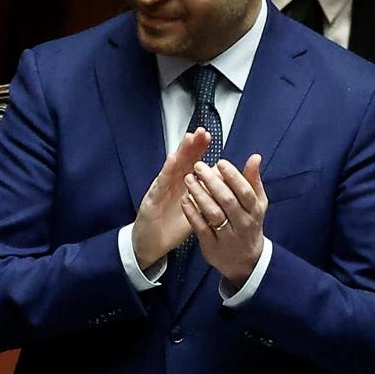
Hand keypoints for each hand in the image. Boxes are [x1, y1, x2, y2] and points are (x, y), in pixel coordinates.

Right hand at [133, 128, 210, 270]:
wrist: (151, 243)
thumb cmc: (171, 226)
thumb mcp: (194, 210)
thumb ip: (206, 196)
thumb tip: (223, 183)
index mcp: (182, 186)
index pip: (192, 163)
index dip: (199, 150)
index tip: (209, 136)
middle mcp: (171, 184)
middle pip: (183, 161)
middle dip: (192, 145)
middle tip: (201, 130)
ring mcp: (161, 190)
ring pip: (172, 168)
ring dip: (180, 152)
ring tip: (188, 137)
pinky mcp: (152, 199)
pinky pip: (161, 184)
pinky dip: (166, 171)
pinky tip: (172, 159)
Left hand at [182, 154, 266, 289]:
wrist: (246, 260)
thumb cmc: (249, 224)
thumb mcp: (256, 204)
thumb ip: (253, 180)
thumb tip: (255, 157)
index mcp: (255, 210)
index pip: (245, 191)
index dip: (233, 176)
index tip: (219, 162)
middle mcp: (243, 223)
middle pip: (227, 200)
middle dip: (212, 182)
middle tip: (198, 166)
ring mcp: (227, 236)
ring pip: (213, 213)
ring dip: (200, 195)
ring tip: (188, 179)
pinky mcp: (212, 245)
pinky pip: (201, 228)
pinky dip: (192, 213)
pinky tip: (184, 200)